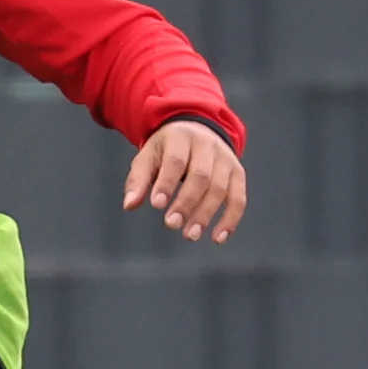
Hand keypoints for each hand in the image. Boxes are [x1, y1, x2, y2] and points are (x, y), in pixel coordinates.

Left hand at [124, 117, 245, 242]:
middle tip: (172, 224)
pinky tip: (218, 238)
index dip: (167, 183)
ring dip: (205, 215)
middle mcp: (208, 145)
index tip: (156, 205)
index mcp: (181, 137)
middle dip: (186, 202)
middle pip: (201, 176)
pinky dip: (230, 220)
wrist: (197, 130)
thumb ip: (138, 180)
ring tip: (190, 235)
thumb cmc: (167, 150)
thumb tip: (129, 205)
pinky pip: (238, 198)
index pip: (176, 161)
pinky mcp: (237, 173)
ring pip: (220, 189)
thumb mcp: (148, 157)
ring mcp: (226, 159)